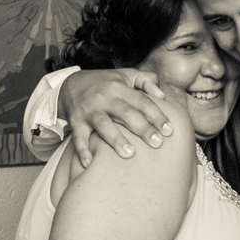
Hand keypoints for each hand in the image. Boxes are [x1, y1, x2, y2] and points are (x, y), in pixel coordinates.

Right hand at [59, 68, 173, 166]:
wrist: (70, 85)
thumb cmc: (104, 84)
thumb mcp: (125, 75)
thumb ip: (146, 81)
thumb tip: (163, 95)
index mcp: (119, 87)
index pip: (141, 101)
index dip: (156, 115)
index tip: (169, 130)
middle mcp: (104, 98)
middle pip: (125, 113)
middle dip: (142, 128)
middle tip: (157, 143)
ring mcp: (89, 110)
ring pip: (103, 124)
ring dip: (116, 139)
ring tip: (129, 154)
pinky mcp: (76, 121)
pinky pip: (78, 137)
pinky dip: (82, 150)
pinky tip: (89, 163)